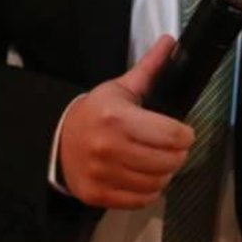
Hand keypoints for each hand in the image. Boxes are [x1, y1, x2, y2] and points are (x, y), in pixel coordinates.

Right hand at [57, 35, 193, 208]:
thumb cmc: (94, 112)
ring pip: (156, 183)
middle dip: (179, 154)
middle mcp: (109, 148)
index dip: (185, 135)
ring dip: (166, 173)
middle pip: (168, 161)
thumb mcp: (120, 87)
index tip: (185, 133)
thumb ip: (149, 68)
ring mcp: (102, 174)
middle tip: (175, 147)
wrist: (57, 140)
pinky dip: (150, 190)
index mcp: (117, 118)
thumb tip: (171, 41)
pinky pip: (140, 199)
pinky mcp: (98, 194)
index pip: (170, 134)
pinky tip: (146, 176)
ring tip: (162, 162)